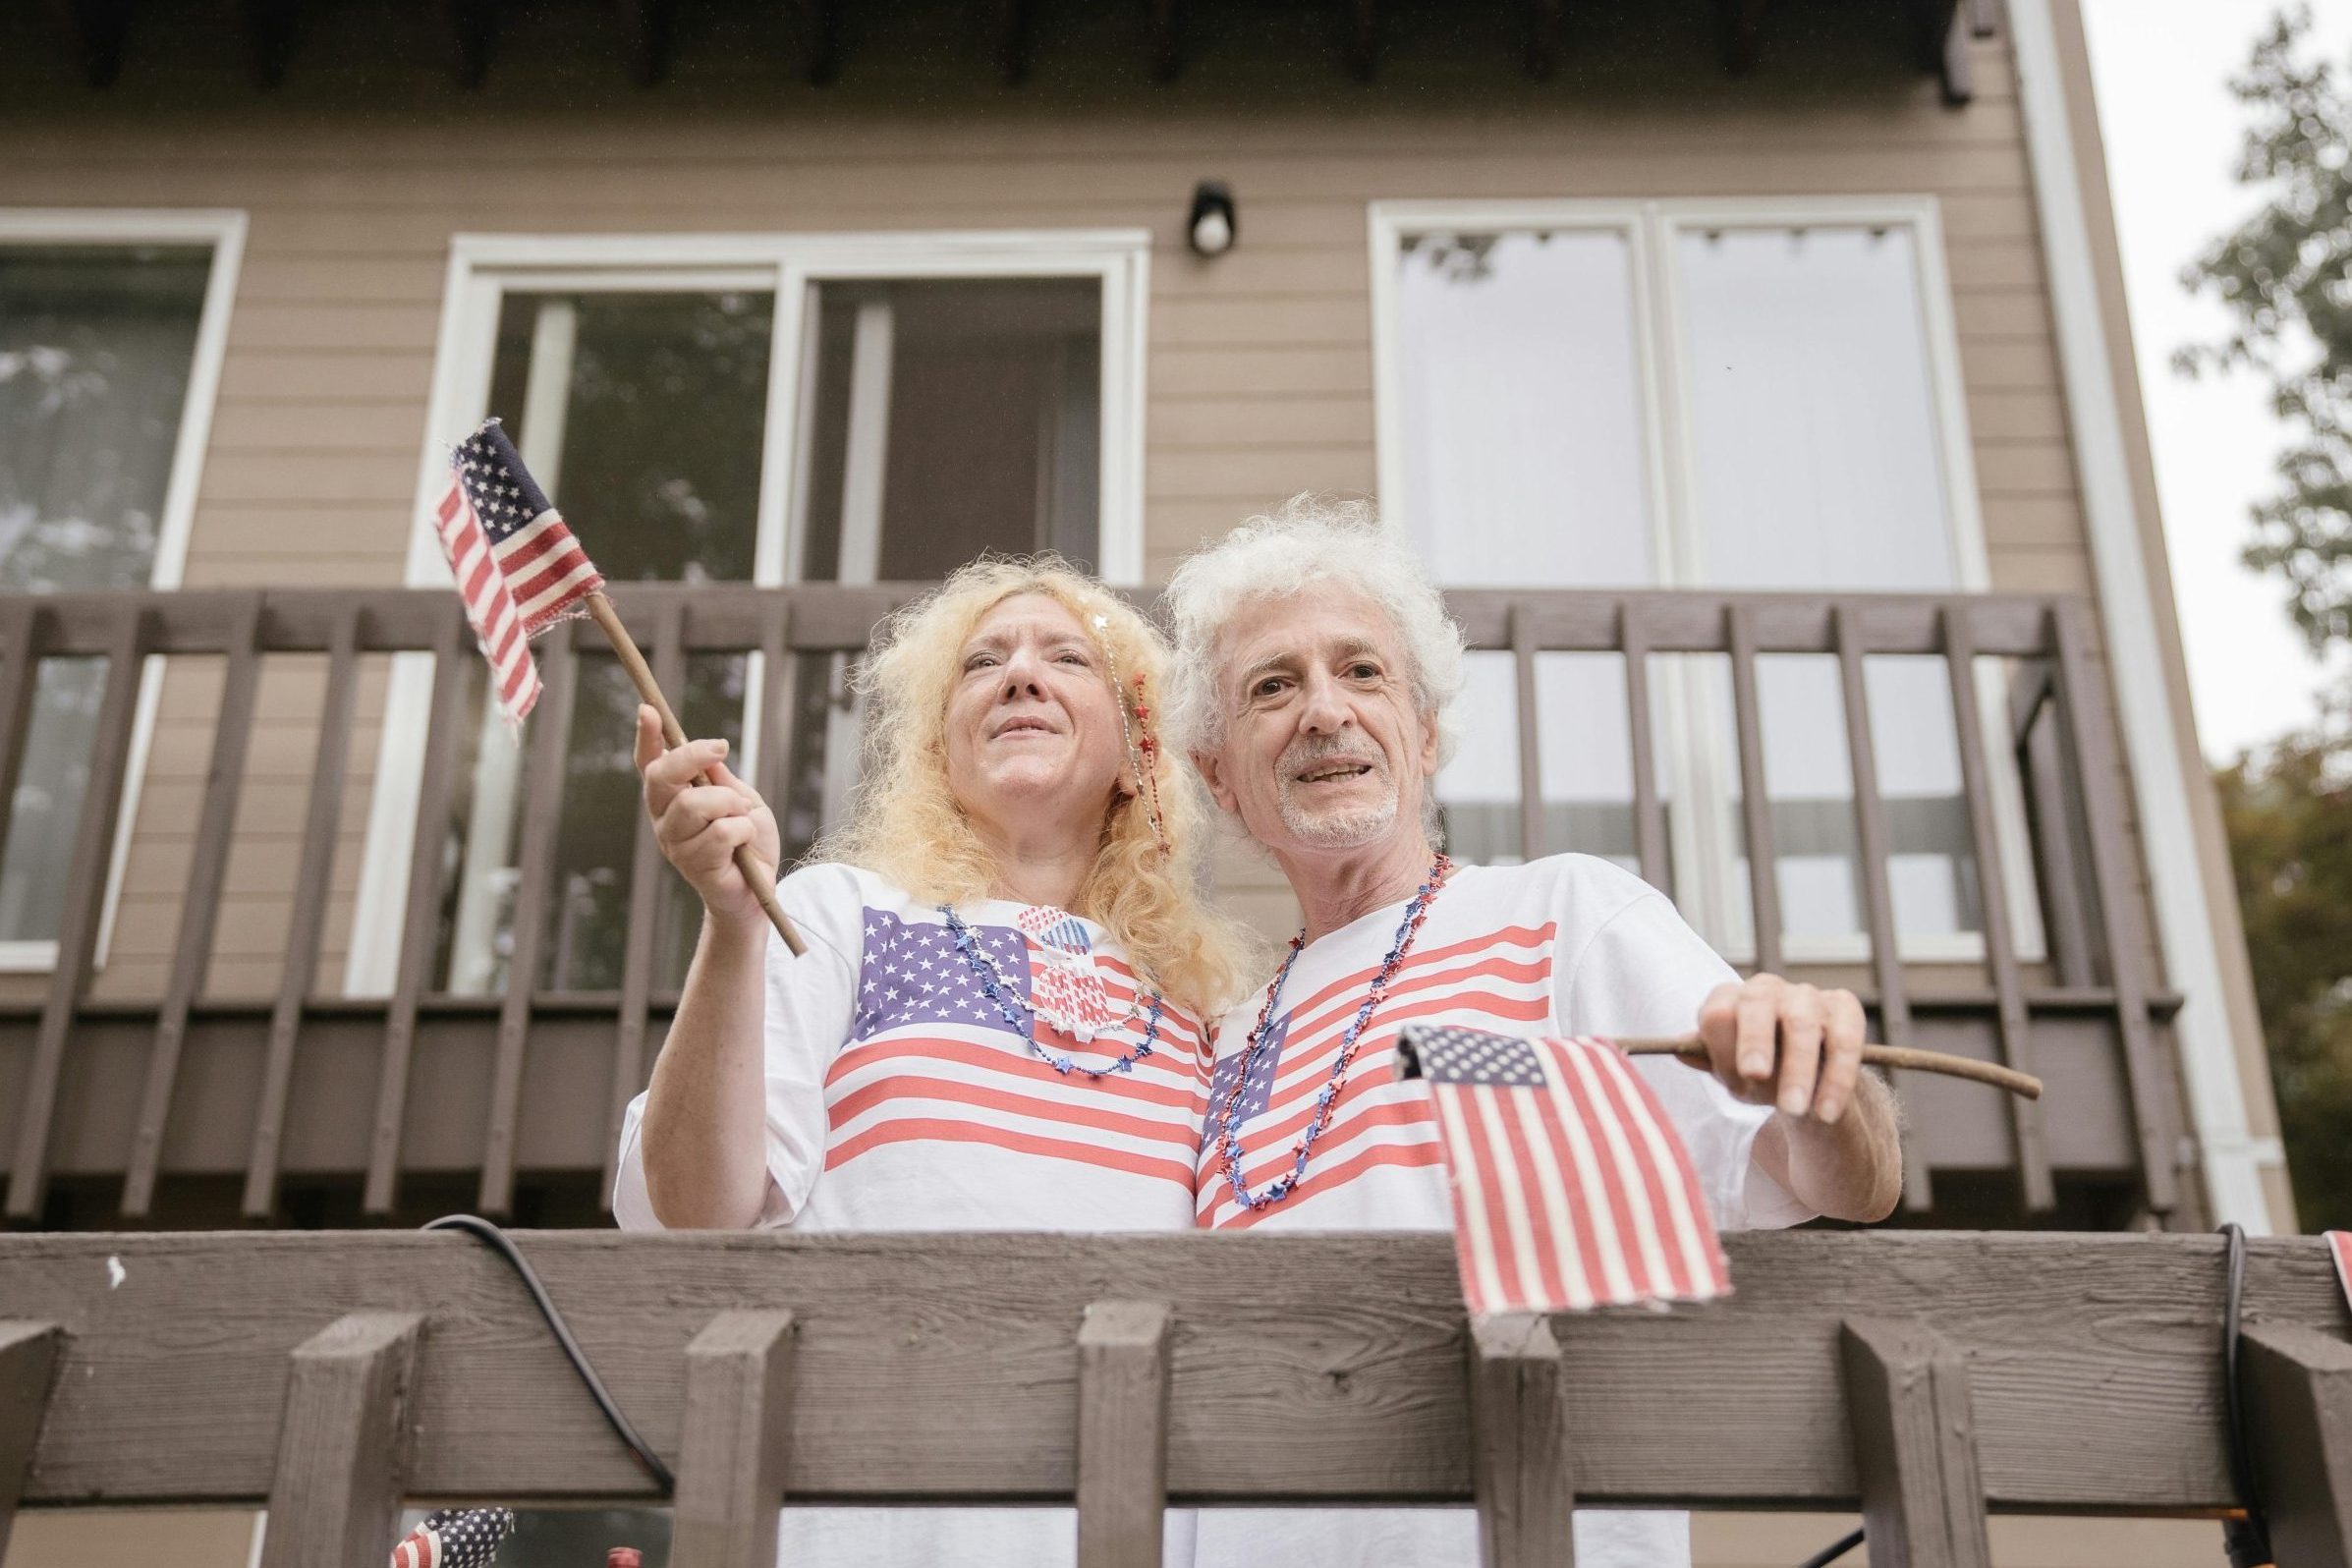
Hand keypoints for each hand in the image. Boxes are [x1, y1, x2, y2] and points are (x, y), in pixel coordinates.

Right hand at [634, 705, 780, 927]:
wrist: (758, 890)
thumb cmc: (748, 842)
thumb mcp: (741, 799)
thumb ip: (722, 779)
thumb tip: (709, 753)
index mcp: (672, 799)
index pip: (649, 764)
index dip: (646, 738)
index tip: (649, 711)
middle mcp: (664, 819)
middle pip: (662, 776)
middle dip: (691, 755)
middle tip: (721, 748)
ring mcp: (675, 844)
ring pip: (693, 804)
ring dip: (729, 803)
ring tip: (742, 818)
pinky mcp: (693, 865)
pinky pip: (720, 832)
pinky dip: (743, 830)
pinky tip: (744, 845)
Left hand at [1694, 973, 1867, 1124]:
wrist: (1808, 1083)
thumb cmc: (1758, 1073)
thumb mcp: (1730, 1072)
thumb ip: (1707, 1060)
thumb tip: (1679, 1050)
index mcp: (1730, 998)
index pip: (1717, 1012)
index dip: (1723, 1047)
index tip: (1735, 1079)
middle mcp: (1766, 988)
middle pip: (1757, 1004)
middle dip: (1755, 1041)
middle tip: (1756, 1077)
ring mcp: (1807, 995)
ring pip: (1802, 1024)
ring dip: (1798, 1069)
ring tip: (1794, 1110)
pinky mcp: (1845, 1008)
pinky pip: (1844, 1040)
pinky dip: (1838, 1078)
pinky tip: (1826, 1112)